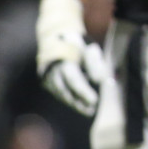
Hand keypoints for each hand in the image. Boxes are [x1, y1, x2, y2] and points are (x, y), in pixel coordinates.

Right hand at [36, 0, 107, 115]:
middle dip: (80, 101)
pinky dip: (69, 99)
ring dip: (75, 103)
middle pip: (67, 91)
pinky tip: (80, 104)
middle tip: (92, 110)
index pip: (75, 80)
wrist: (56, 38)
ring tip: (89, 110)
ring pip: (62, 94)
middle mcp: (53, 71)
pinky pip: (59, 93)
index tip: (95, 101)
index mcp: (64, 60)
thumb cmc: (78, 45)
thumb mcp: (89, 48)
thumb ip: (95, 63)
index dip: (84, 92)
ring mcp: (48, 77)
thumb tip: (101, 81)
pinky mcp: (47, 82)